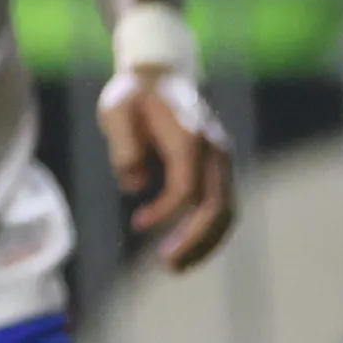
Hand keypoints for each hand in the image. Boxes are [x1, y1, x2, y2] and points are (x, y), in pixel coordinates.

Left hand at [103, 68, 237, 271]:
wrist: (161, 76)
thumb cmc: (133, 97)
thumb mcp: (116, 110)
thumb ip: (123, 146)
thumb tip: (137, 184)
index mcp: (190, 136)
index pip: (186, 188)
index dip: (164, 213)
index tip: (137, 223)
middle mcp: (214, 149)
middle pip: (216, 206)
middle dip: (194, 241)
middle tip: (167, 265)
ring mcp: (222, 159)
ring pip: (227, 211)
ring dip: (205, 243)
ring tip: (176, 266)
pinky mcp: (219, 169)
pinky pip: (223, 207)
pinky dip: (209, 233)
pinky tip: (187, 249)